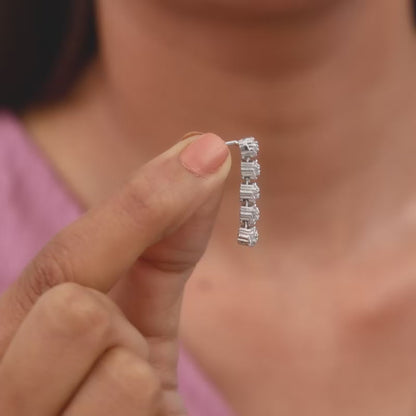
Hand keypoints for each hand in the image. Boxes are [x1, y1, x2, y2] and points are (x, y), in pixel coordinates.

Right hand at [0, 133, 229, 414]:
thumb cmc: (109, 381)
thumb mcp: (128, 316)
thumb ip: (158, 247)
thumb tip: (203, 160)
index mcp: (6, 333)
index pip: (64, 259)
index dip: (141, 204)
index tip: (205, 153)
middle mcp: (3, 385)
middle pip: (78, 308)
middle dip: (120, 322)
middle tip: (118, 347)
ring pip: (124, 371)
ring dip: (138, 375)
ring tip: (114, 397)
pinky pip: (148, 410)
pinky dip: (153, 413)